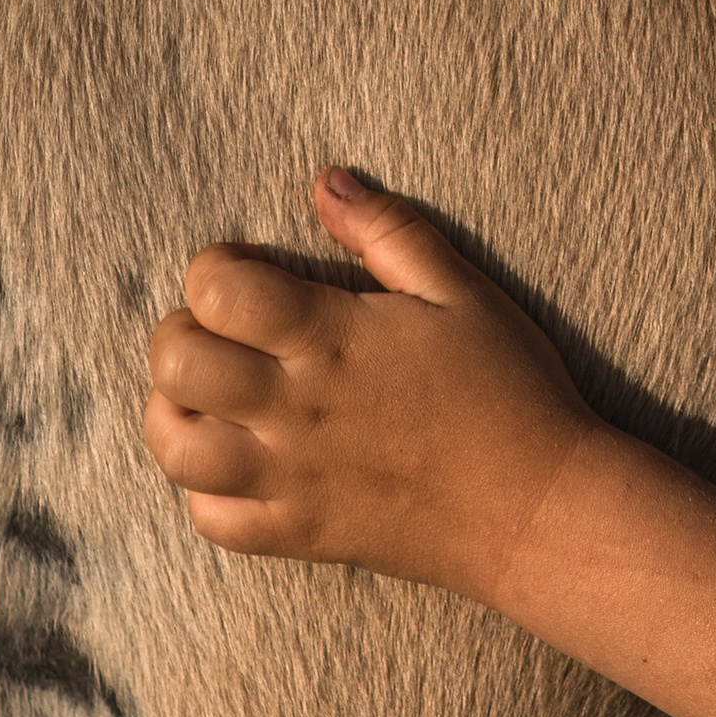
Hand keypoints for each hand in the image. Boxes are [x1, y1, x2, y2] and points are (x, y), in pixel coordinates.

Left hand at [144, 171, 598, 604]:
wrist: (539, 508)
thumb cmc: (510, 388)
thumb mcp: (462, 290)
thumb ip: (387, 231)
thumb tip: (326, 183)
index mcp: (332, 338)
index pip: (218, 291)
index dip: (215, 268)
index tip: (248, 271)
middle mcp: (296, 408)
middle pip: (177, 364)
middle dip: (181, 332)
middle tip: (224, 329)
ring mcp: (291, 478)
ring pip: (177, 447)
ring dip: (176, 410)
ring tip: (214, 393)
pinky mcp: (299, 533)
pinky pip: (213, 519)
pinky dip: (207, 490)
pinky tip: (240, 460)